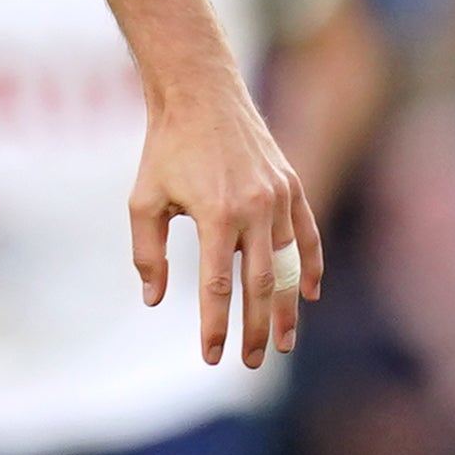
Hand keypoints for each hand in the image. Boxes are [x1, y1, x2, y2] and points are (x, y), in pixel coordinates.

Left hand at [129, 71, 320, 369]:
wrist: (201, 92)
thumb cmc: (166, 148)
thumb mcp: (143, 201)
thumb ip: (148, 253)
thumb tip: (155, 299)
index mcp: (215, 215)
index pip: (218, 287)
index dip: (216, 326)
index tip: (212, 356)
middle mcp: (253, 209)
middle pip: (260, 285)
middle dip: (255, 329)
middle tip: (252, 362)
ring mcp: (277, 197)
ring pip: (288, 265)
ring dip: (287, 307)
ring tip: (284, 342)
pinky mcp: (291, 185)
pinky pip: (307, 233)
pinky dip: (311, 265)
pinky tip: (310, 294)